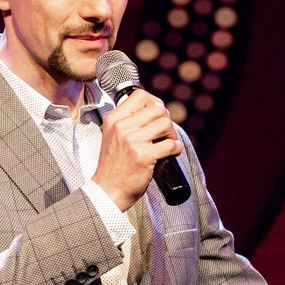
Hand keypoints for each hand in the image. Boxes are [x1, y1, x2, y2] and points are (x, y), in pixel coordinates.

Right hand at [93, 90, 184, 211]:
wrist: (107, 190)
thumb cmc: (113, 165)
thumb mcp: (112, 135)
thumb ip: (127, 122)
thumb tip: (154, 110)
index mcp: (114, 119)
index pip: (140, 95)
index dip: (154, 102)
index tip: (157, 115)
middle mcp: (122, 127)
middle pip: (157, 108)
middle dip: (166, 119)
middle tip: (165, 133)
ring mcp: (132, 141)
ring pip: (165, 123)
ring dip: (172, 134)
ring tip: (168, 143)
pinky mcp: (143, 156)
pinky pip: (170, 145)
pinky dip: (177, 148)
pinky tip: (173, 152)